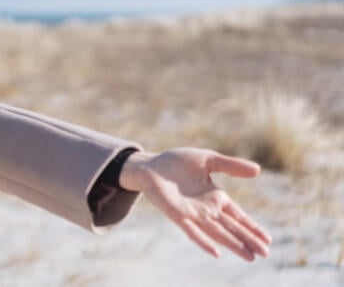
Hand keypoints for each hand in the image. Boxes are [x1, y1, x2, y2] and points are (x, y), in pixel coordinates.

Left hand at [119, 147, 271, 260]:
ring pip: (217, 232)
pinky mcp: (177, 214)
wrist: (149, 165)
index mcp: (215, 197)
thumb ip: (231, 165)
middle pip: (231, 227)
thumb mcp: (208, 159)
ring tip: (250, 257)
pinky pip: (192, 230)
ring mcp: (192, 214)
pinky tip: (216, 252)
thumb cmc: (177, 162)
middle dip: (248, 240)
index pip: (238, 216)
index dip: (252, 227)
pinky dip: (204, 241)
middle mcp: (206, 209)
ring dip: (232, 244)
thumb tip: (258, 170)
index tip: (267, 240)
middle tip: (265, 254)